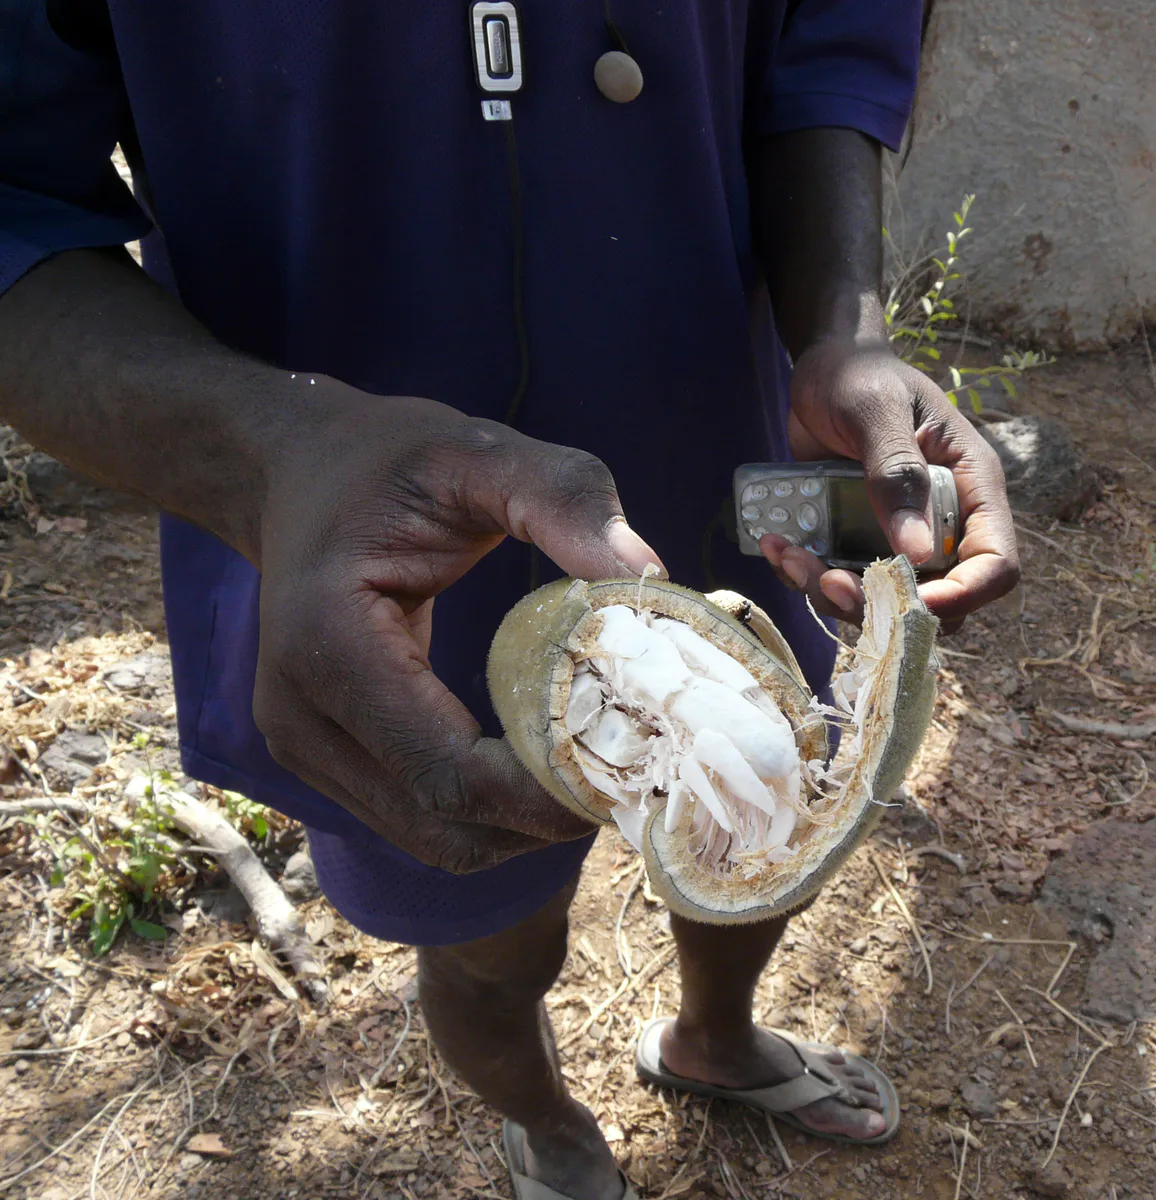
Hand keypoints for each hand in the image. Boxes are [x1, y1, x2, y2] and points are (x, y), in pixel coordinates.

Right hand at [252, 387, 663, 872]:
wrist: (294, 469)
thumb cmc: (388, 460)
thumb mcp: (478, 453)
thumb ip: (563, 499)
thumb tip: (648, 574)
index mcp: (328, 642)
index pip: (446, 772)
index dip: (543, 795)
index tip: (633, 767)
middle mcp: (300, 714)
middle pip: (441, 825)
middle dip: (543, 821)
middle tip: (635, 779)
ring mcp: (303, 746)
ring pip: (431, 839)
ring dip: (519, 828)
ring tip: (599, 774)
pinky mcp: (326, 758)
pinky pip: (420, 818)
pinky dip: (490, 814)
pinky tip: (547, 767)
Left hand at [761, 338, 1018, 630]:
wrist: (823, 369)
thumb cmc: (861, 375)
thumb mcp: (876, 411)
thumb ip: (897, 474)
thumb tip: (917, 553)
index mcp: (971, 487)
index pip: (996, 564)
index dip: (964, 595)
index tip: (908, 601)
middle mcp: (944, 522)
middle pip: (939, 602)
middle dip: (882, 607)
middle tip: (827, 581)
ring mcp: (901, 537)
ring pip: (884, 603)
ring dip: (833, 596)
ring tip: (789, 556)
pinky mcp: (859, 542)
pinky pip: (841, 583)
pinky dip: (806, 578)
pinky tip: (776, 545)